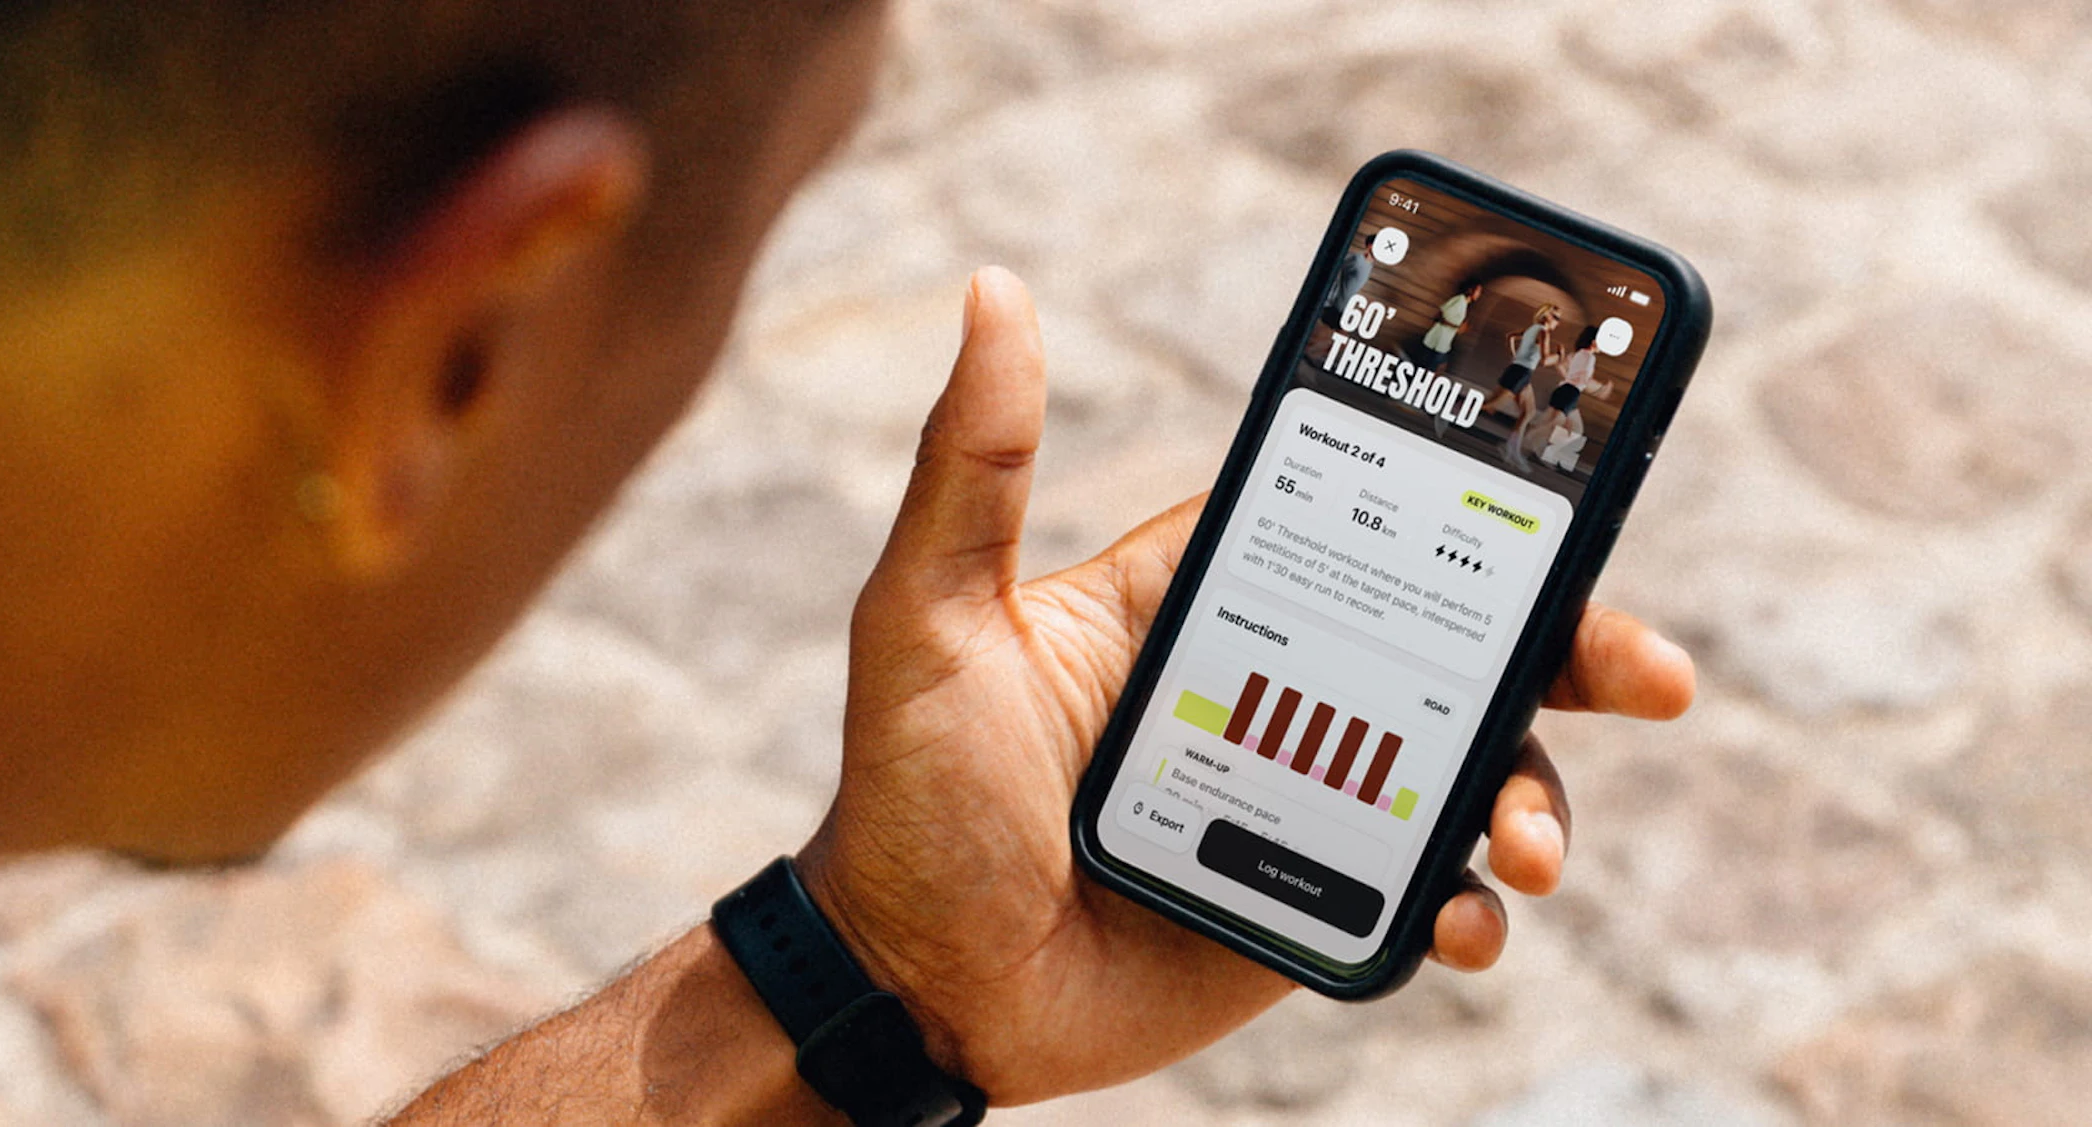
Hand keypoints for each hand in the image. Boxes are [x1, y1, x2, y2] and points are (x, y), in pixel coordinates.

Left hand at [796, 268, 1696, 1105]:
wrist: (912, 991)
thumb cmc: (904, 798)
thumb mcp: (931, 616)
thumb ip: (976, 466)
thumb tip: (995, 292)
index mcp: (1197, 605)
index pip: (1365, 532)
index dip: (1474, 516)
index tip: (1571, 506)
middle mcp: (1268, 695)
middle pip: (1455, 646)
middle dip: (1569, 653)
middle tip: (1647, 675)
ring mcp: (1299, 804)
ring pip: (1466, 775)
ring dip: (1533, 796)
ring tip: (1525, 843)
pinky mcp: (1308, 911)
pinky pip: (1427, 896)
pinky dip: (1474, 909)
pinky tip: (1465, 921)